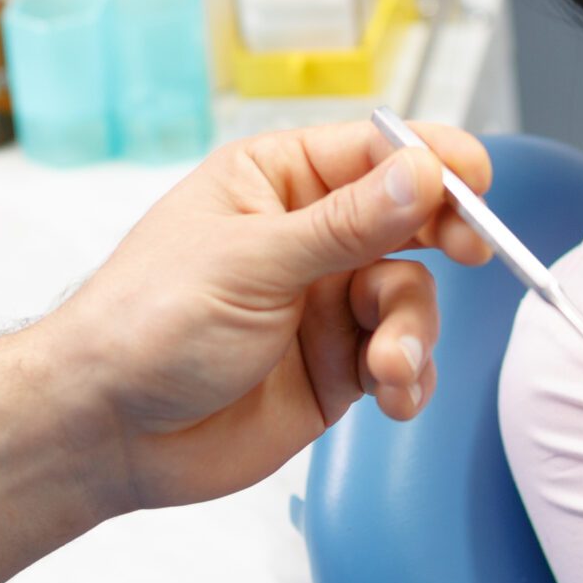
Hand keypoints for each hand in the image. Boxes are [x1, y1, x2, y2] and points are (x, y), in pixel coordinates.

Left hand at [42, 121, 492, 514]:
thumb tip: (422, 174)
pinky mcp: (335, 367)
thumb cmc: (148, 324)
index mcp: (277, 180)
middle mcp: (308, 235)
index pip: (375, 151)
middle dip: (445, 237)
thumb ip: (346, 224)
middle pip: (409, 218)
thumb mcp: (252, 262)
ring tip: (388, 368)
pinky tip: (393, 396)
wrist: (106, 431)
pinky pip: (400, 360)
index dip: (432, 161)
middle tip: (473, 251)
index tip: (476, 182)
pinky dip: (409, 377)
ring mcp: (323, 302)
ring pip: (410, 295)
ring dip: (413, 330)